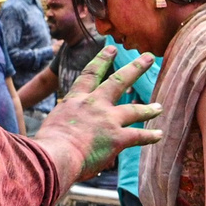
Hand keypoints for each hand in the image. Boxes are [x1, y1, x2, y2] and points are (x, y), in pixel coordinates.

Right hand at [43, 48, 164, 178]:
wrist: (54, 156)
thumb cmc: (46, 146)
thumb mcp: (51, 127)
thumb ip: (63, 127)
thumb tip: (64, 137)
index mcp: (75, 101)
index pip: (89, 75)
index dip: (101, 60)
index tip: (112, 50)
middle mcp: (93, 105)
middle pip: (118, 82)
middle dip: (135, 68)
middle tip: (149, 57)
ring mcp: (107, 120)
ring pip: (133, 110)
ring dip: (148, 108)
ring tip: (158, 107)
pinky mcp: (117, 138)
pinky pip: (138, 136)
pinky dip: (150, 136)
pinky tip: (158, 135)